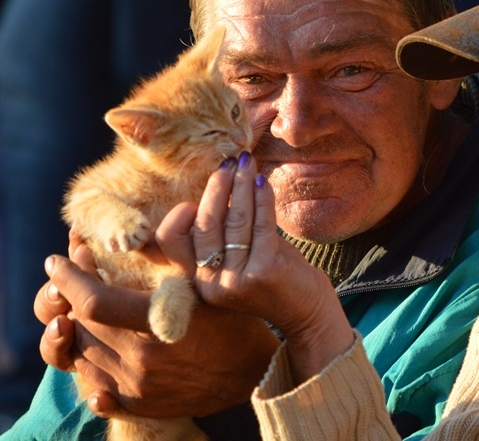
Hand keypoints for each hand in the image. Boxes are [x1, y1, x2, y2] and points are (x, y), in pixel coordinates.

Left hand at [36, 243, 279, 418]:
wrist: (253, 373)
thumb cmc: (233, 319)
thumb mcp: (211, 278)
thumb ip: (184, 244)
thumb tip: (174, 209)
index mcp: (155, 324)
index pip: (92, 301)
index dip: (68, 276)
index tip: (58, 258)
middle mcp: (140, 360)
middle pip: (80, 326)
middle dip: (67, 295)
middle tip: (69, 275)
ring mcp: (136, 388)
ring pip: (81, 357)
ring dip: (75, 329)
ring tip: (80, 308)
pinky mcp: (137, 406)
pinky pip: (94, 391)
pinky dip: (86, 369)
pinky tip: (91, 351)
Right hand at [157, 152, 354, 383]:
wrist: (308, 316)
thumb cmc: (274, 280)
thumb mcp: (238, 259)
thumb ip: (224, 232)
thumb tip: (222, 183)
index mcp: (197, 282)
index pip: (171, 240)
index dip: (182, 212)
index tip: (204, 192)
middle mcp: (212, 284)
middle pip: (204, 223)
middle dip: (217, 187)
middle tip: (228, 163)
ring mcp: (237, 280)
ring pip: (234, 219)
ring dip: (241, 185)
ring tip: (247, 162)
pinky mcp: (265, 270)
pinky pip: (261, 223)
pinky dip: (262, 197)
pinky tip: (263, 181)